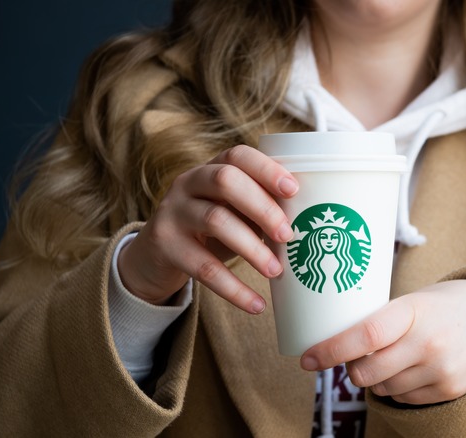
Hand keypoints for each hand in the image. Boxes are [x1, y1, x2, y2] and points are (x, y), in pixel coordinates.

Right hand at [118, 145, 297, 312]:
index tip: (293, 189)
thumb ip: (260, 208)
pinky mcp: (165, 245)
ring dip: (252, 248)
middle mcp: (188, 183)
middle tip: (288, 235)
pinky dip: (233, 288)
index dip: (266, 169)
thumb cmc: (211, 228)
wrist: (156, 255)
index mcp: (211, 168)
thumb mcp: (232, 210)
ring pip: (215, 220)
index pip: (238, 156)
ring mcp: (173, 212)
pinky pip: (203, 267)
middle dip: (262, 207)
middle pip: (226, 181)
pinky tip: (256, 304)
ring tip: (276, 271)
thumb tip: (309, 223)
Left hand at [300, 280, 465, 404]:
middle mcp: (429, 342)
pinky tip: (415, 368)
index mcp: (415, 310)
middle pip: (366, 372)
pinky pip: (404, 399)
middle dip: (352, 369)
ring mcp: (441, 369)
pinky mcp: (450, 390)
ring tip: (398, 356)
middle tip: (358, 356)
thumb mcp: (415, 300)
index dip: (331, 349)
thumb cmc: (445, 304)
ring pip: (382, 389)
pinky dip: (400, 388)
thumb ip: (382, 320)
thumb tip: (335, 346)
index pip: (366, 334)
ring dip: (377, 378)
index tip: (306, 359)